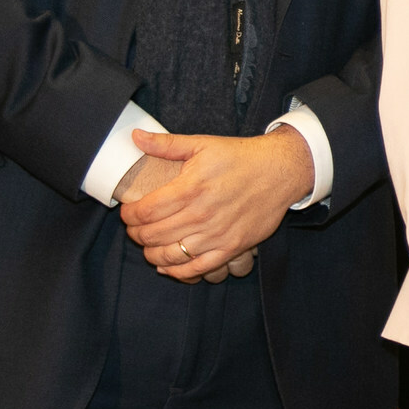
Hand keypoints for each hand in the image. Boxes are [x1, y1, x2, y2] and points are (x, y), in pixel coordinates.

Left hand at [121, 125, 313, 281]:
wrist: (281, 171)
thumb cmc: (240, 157)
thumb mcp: (202, 144)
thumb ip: (166, 144)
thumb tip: (135, 137)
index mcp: (190, 188)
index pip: (145, 211)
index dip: (129, 215)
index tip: (128, 211)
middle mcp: (201, 214)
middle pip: (153, 235)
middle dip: (136, 233)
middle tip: (136, 228)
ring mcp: (217, 234)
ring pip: (170, 255)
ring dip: (151, 253)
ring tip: (148, 246)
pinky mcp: (232, 247)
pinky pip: (197, 268)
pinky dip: (177, 271)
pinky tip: (167, 265)